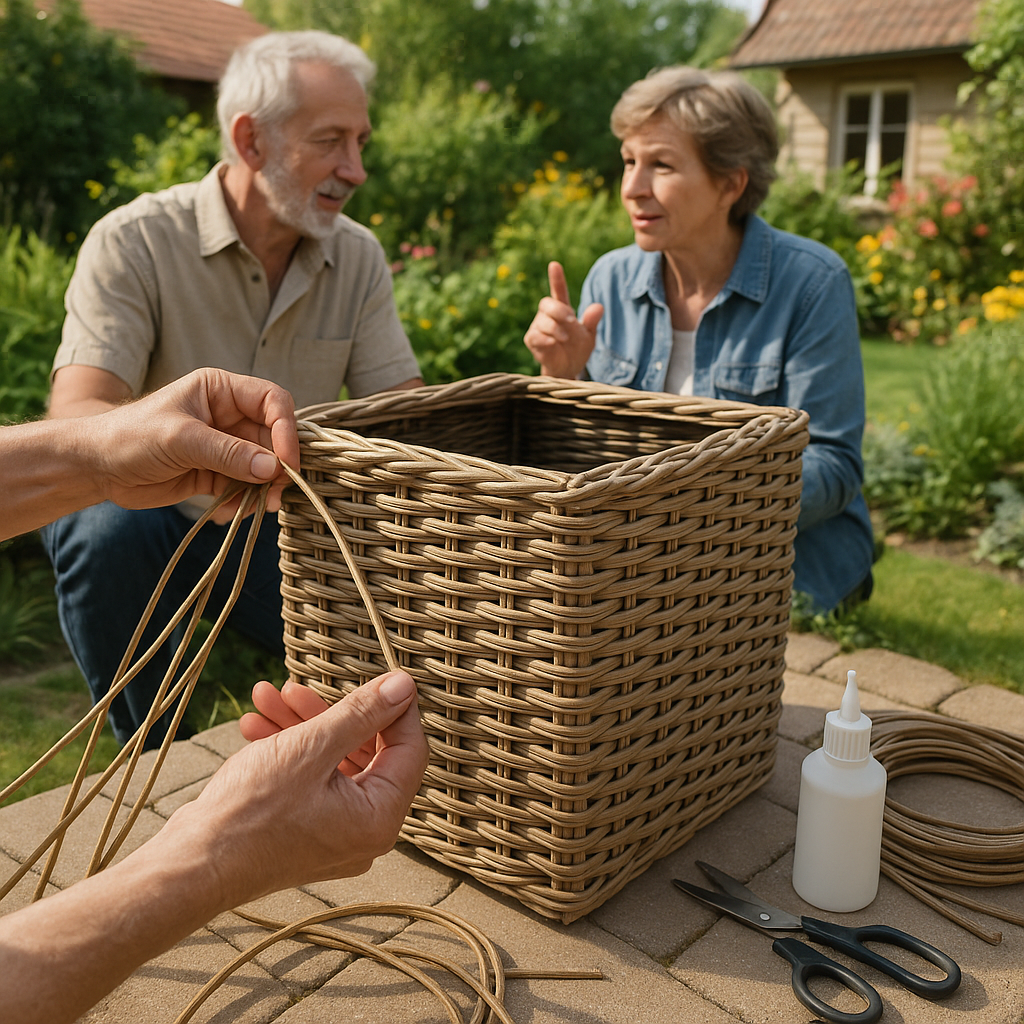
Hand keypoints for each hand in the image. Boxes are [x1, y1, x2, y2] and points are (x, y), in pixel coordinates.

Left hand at [93, 367, 299, 517]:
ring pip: (263, 465)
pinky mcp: (216, 473)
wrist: (96, 468)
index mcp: (221, 391)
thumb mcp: (181, 439)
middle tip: (277, 491)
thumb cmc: (130, 437)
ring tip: (261, 506)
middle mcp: (228, 416)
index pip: (273, 402)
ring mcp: (224, 446)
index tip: (287, 461)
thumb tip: (273, 468)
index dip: (286, 429)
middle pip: (273, 437)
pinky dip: (246, 500)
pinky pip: (245, 486)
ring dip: (266, 487)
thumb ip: (228, 452)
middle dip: (278, 465)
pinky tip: (232, 511)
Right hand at [165, 671, 427, 904]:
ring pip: (330, 763)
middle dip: (328, 713)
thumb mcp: (311, 748)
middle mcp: (364, 832)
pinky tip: (254, 725)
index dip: (395, 708)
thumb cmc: (251, 814)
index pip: (409, 750)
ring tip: (265, 697)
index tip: (380, 676)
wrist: (189, 868)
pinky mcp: (303, 832)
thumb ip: (362, 713)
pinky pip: (309, 781)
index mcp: (380, 818)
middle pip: (365, 753)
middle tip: (296, 687)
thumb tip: (403, 686)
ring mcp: (333, 834)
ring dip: (299, 726)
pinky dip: (287, 751)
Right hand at [523, 261, 603, 379]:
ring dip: (555, 328)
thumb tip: (599, 306)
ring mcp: (538, 327)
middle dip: (559, 311)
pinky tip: (553, 344)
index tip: (554, 265)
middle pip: (547, 303)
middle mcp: (548, 315)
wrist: (568, 370)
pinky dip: (545, 339)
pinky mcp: (532, 340)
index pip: (558, 290)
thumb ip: (592, 321)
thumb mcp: (589, 336)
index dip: (556, 278)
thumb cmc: (577, 350)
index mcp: (562, 309)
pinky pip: (535, 335)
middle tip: (571, 321)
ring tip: (565, 339)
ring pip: (542, 320)